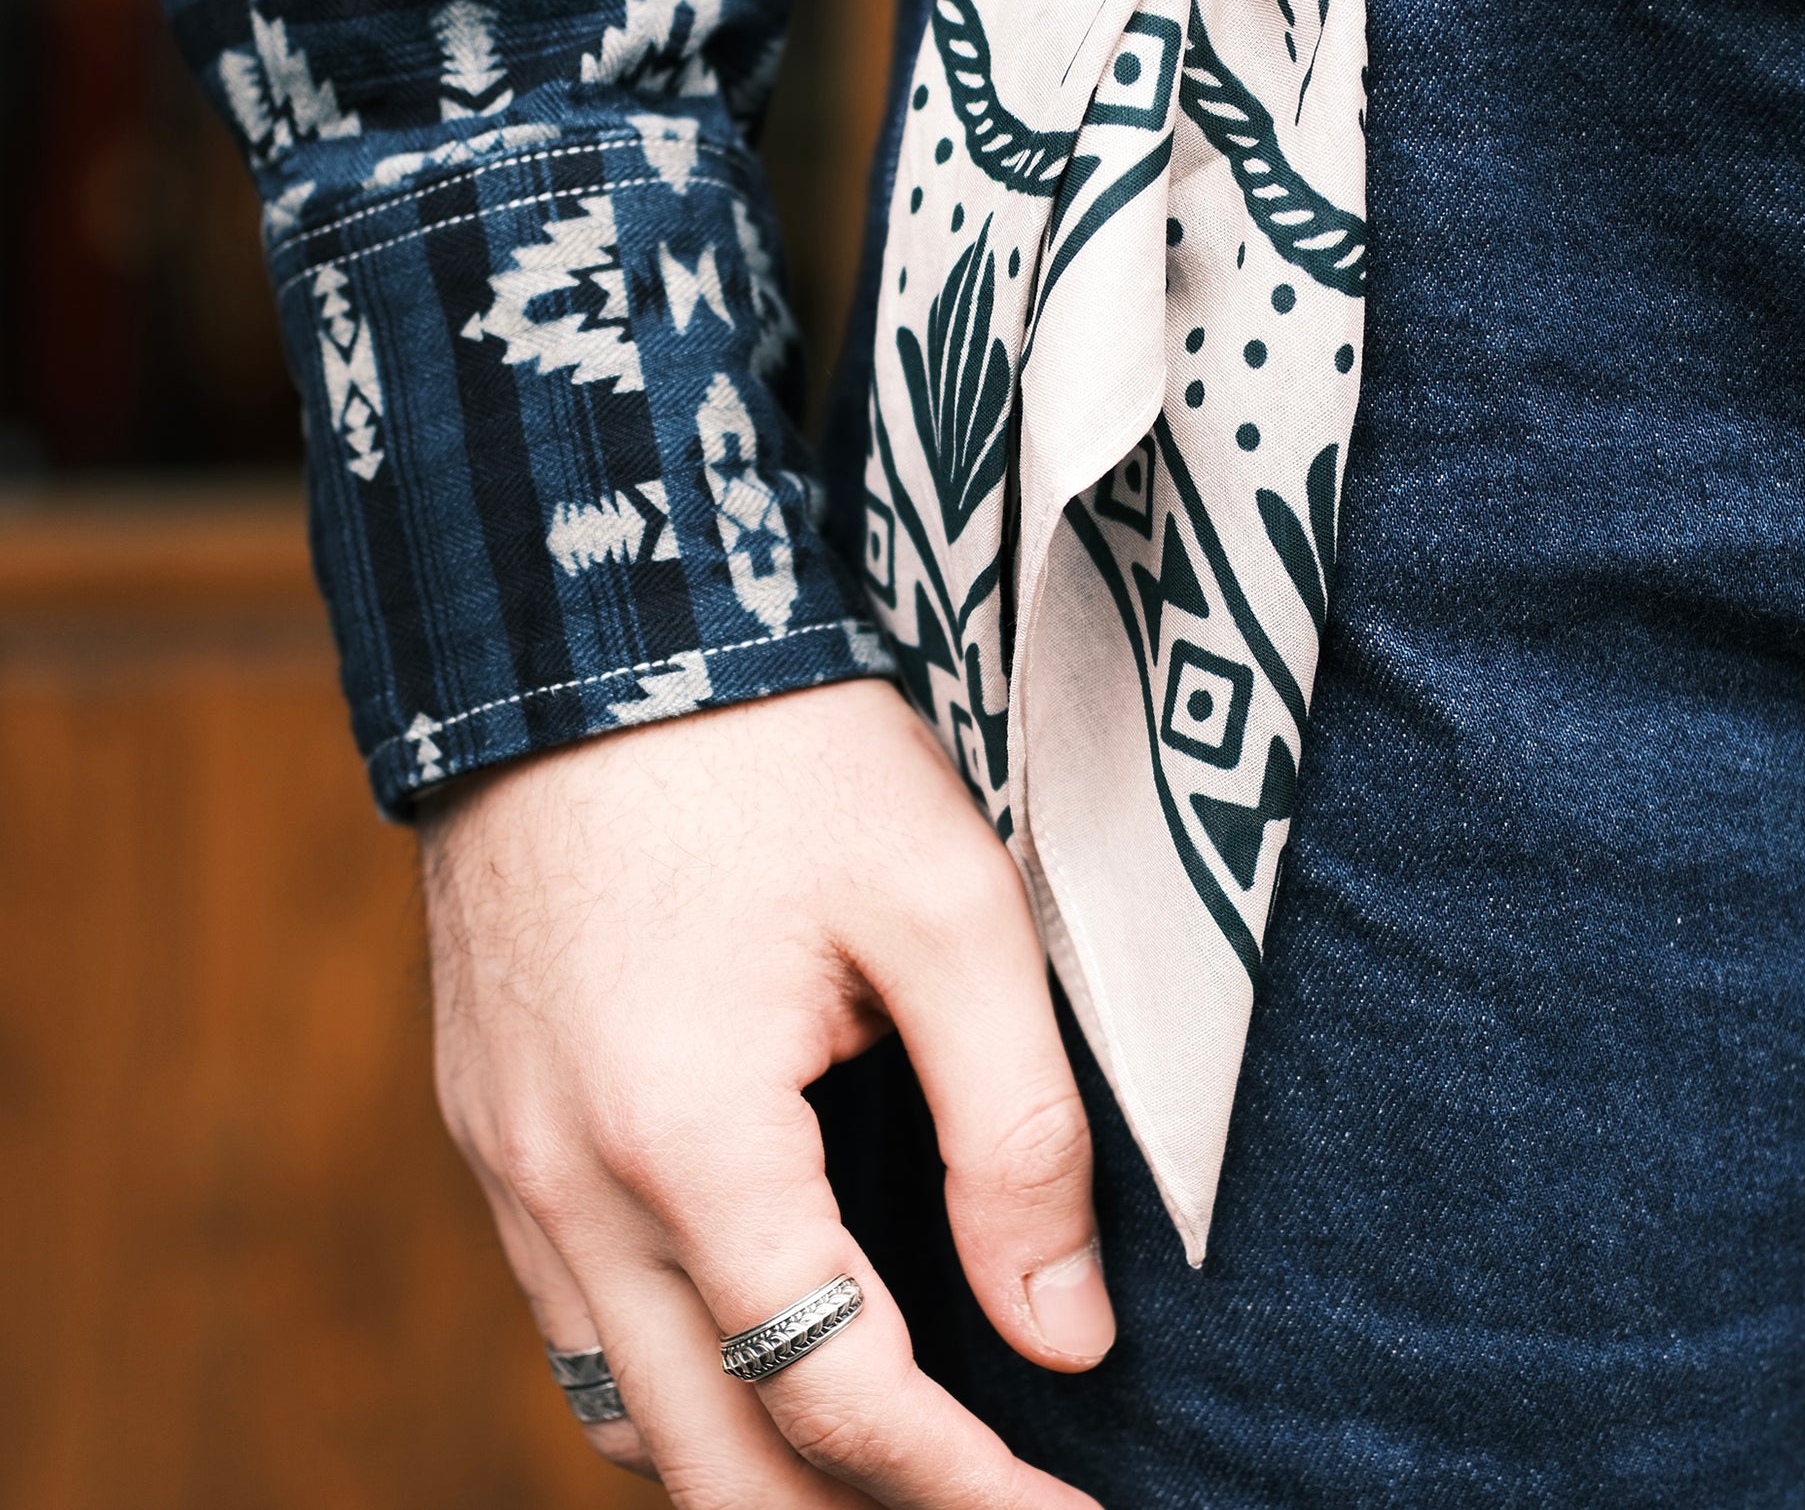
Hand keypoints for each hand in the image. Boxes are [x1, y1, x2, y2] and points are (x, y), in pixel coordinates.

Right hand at [419, 678, 1111, 1508]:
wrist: (591, 633)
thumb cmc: (781, 751)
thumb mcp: (944, 907)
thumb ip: (1017, 1133)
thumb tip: (1066, 1337)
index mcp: (687, 1140)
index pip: (837, 1402)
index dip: (966, 1493)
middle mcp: (563, 1186)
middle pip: (709, 1462)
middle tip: (991, 1506)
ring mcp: (503, 1160)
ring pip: (624, 1411)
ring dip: (757, 1463)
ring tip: (893, 1448)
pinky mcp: (487, 1121)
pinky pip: (573, 1318)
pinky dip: (676, 1375)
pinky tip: (763, 1333)